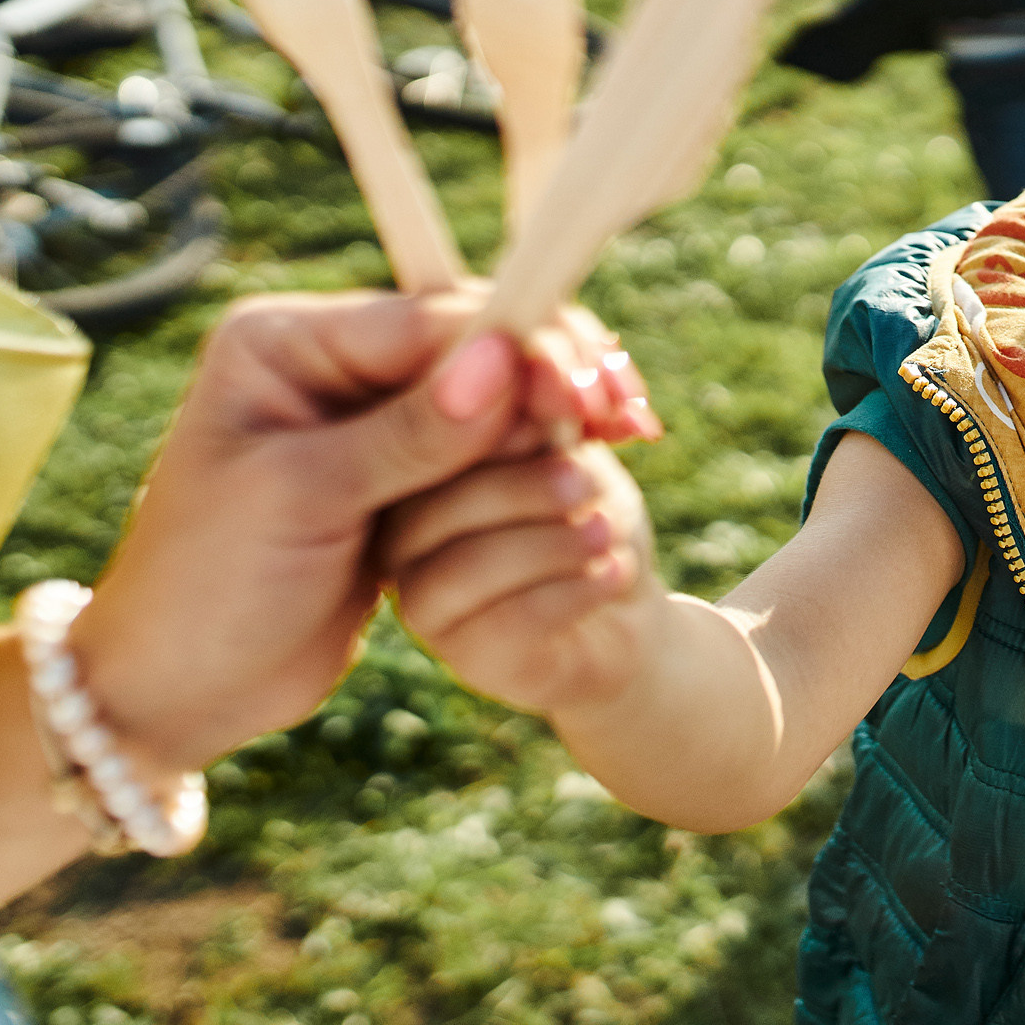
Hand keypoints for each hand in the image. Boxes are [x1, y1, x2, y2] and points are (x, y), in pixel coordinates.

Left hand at [68, 290, 657, 773]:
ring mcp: (365, 420)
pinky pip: (480, 445)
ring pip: (486, 393)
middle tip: (625, 413)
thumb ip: (410, 430)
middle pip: (469, 343)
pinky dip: (535, 451)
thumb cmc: (210, 587)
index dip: (518, 345)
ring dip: (554, 413)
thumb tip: (501, 356)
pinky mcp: (395, 476)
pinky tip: (592, 460)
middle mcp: (328, 365)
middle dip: (550, 372)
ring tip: (626, 435)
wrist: (176, 690)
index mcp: (286, 344)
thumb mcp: (305, 499)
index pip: (428, 320)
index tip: (586, 389)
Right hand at [380, 436, 664, 714]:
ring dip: (555, 541)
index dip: (506, 422)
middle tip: (588, 479)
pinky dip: (576, 590)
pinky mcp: (470, 658)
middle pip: (441, 503)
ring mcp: (425, 604)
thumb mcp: (571, 448)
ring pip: (470, 566)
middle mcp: (400, 540)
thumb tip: (526, 366)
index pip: (436, 438)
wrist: (624, 605)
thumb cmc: (587, 508)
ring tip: (607, 530)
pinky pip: (511, 622)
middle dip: (528, 484)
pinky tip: (616, 572)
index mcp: (414, 474)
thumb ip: (539, 418)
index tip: (570, 422)